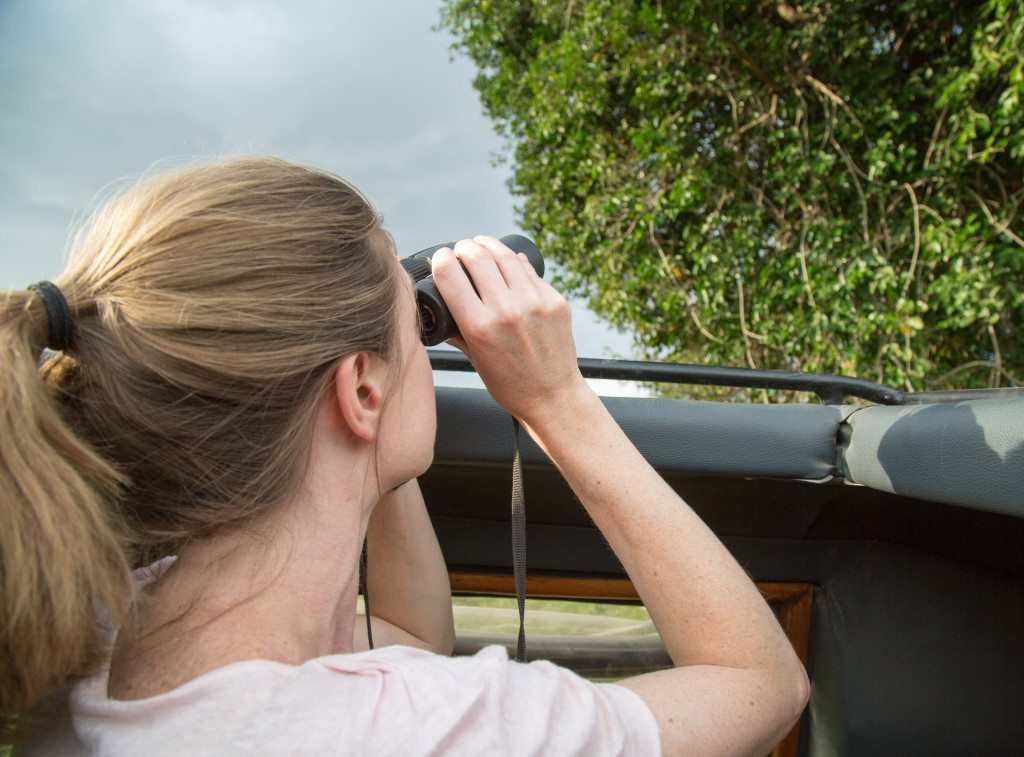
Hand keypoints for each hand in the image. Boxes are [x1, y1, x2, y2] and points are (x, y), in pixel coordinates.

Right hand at [431, 236, 590, 425]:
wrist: (553, 397)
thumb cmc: (509, 383)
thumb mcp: (474, 358)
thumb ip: (455, 329)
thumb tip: (440, 306)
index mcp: (479, 327)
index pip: (449, 274)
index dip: (441, 260)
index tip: (441, 259)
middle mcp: (506, 310)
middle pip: (477, 256)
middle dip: (464, 247)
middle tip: (461, 249)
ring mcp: (534, 303)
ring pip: (505, 255)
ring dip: (488, 245)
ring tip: (481, 245)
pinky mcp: (554, 300)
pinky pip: (528, 270)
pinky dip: (513, 262)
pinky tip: (507, 262)